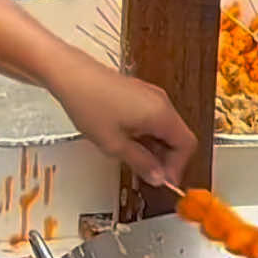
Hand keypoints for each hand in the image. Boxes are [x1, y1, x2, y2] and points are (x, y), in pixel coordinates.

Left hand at [44, 46, 195, 185]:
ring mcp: (150, 95)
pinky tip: (129, 144)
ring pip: (165, 128)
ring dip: (156, 148)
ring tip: (135, 162)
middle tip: (149, 176)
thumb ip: (141, 163)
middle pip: (178, 136)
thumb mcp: (114, 144)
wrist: (71, 75)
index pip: (186, 145)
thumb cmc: (90, 104)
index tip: (163, 181)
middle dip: (166, 159)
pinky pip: (153, 118)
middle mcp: (161, 102)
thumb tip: (158, 177)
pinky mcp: (139, 93)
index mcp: (161, 114)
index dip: (177, 167)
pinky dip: (148, 135)